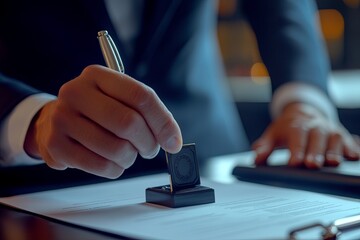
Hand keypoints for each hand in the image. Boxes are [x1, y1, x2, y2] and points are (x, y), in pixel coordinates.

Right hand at [24, 65, 182, 177]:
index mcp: (97, 75)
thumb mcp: (119, 99)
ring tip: (127, 154)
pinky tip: (112, 162)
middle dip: (148, 143)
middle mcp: (76, 92)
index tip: (173, 141)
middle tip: (149, 149)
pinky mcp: (55, 145)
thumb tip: (173, 141)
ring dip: (130, 158)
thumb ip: (148, 113)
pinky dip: (115, 169)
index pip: (140, 96)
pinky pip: (100, 166)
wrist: (54, 120)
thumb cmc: (97, 111)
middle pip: (128, 123)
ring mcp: (62, 118)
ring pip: (116, 148)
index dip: (163, 121)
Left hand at [253, 102, 358, 167]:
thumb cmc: (287, 127)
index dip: (295, 150)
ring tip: (334, 163)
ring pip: (334, 138)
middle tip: (313, 165)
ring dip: (335, 150)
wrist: (303, 111)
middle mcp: (314, 126)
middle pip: (316, 137)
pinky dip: (352, 147)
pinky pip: (348, 140)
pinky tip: (354, 156)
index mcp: (297, 125)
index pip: (296, 136)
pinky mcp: (341, 134)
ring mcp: (329, 129)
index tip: (293, 163)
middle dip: (315, 151)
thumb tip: (256, 159)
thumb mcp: (273, 134)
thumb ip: (264, 147)